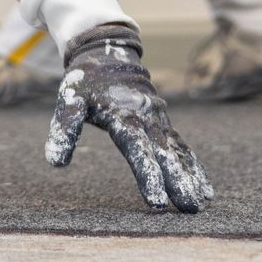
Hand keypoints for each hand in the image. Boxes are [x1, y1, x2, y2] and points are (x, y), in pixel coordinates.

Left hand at [46, 23, 212, 212]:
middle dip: (178, 182)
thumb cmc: (86, 81)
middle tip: (189, 208)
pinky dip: (194, 166)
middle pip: (165, 155)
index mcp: (124, 116)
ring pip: (178, 152)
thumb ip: (64, 129)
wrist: (108, 53)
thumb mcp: (69, 99)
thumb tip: (55, 162)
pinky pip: (182, 147)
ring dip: (191, 177)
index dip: (148, 176)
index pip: (138, 150)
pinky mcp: (163, 124)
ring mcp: (158, 121)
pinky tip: (205, 188)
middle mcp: (147, 119)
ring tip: (202, 204)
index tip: (156, 202)